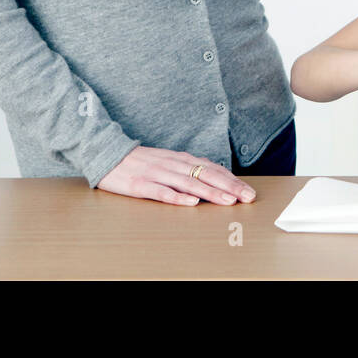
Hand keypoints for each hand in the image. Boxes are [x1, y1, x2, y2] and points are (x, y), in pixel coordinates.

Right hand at [97, 145, 257, 205]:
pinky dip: (177, 197)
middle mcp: (172, 164)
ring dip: (210, 193)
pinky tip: (190, 203)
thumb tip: (214, 177)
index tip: (249, 191)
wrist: (108, 155)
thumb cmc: (141, 162)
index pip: (212, 169)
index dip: (232, 180)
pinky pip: (161, 191)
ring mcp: (157, 174)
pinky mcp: (141, 185)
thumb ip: (190, 168)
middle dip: (229, 187)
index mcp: (181, 159)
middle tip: (247, 198)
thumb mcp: (169, 161)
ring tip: (227, 201)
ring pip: (188, 183)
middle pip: (205, 175)